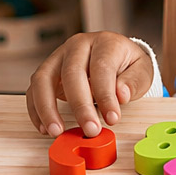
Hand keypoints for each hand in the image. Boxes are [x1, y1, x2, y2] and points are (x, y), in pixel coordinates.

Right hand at [27, 32, 154, 137]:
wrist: (115, 58)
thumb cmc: (127, 66)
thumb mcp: (141, 71)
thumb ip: (133, 82)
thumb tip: (121, 95)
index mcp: (105, 42)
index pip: (102, 67)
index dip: (106, 94)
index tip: (112, 118)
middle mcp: (78, 45)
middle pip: (71, 72)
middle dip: (80, 105)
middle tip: (90, 130)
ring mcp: (58, 56)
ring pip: (44, 78)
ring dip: (47, 108)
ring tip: (56, 131)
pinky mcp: (46, 71)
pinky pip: (34, 89)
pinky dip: (36, 110)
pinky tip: (45, 128)